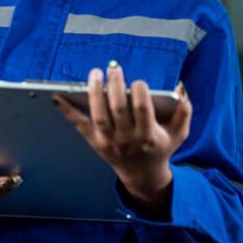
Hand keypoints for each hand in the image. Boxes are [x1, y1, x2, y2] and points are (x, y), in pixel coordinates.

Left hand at [53, 62, 191, 212]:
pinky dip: (67, 110)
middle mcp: (127, 139)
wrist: (142, 174)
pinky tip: (57, 96)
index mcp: (148, 136)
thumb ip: (184, 112)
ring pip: (98, 114)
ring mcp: (109, 141)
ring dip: (94, 92)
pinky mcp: (94, 141)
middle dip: (115, 85)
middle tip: (114, 68)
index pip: (142, 109)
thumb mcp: (179, 133)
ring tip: (95, 73)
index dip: (139, 92)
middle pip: (118, 109)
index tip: (138, 82)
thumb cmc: (160, 147)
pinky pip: (79, 124)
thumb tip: (181, 88)